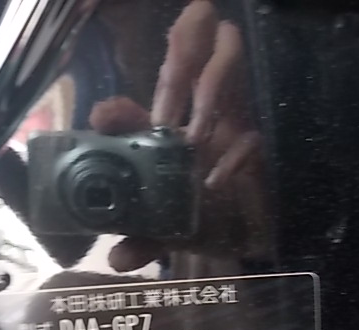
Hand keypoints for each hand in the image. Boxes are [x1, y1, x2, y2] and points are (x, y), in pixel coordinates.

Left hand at [90, 0, 269, 271]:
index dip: (122, 111)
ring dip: (214, 87)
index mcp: (158, 139)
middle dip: (185, 47)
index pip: (136, 114)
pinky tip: (222, 177)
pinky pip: (252, 135)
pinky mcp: (256, 142)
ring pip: (225, 75)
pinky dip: (239, 153)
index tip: (103, 117)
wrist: (239, 234)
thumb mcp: (164, 233)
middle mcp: (188, 123)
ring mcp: (225, 125)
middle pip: (183, 69)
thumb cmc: (194, 222)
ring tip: (199, 126)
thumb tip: (117, 259)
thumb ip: (143, 241)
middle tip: (186, 40)